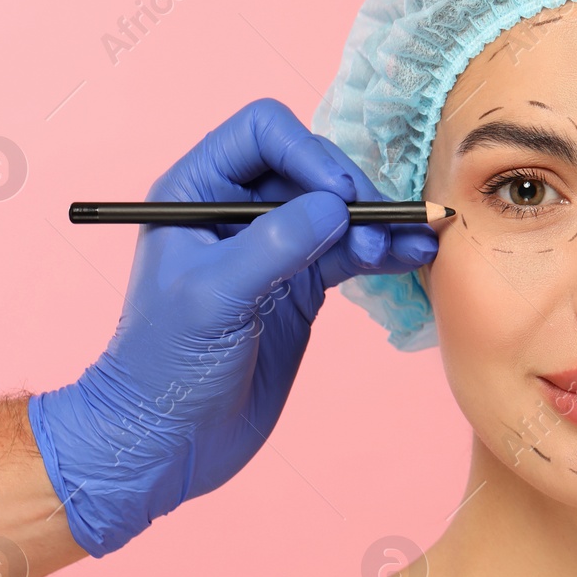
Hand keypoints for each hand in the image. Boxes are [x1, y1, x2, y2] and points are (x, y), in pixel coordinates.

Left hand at [28, 98, 435, 556]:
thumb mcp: (214, 299)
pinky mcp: (301, 287)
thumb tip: (335, 207)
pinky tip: (414, 257)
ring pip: (338, 211)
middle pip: (311, 167)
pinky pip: (350, 253)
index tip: (338, 197)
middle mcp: (236, 211)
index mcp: (196, 193)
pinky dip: (384, 253)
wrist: (165, 442)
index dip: (307, 153)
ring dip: (377, 223)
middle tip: (375, 231)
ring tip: (411, 244)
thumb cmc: (162, 368)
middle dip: (351, 193)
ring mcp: (273, 250)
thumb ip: (274, 246)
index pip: (262, 134)